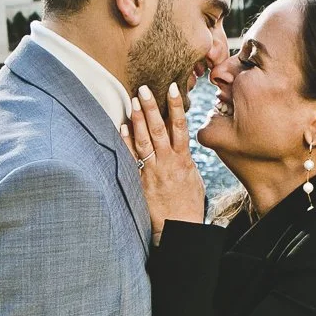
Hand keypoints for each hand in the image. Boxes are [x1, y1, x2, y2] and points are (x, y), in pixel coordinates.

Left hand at [121, 83, 204, 240]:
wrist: (179, 227)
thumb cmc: (189, 204)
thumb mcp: (194, 179)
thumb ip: (185, 159)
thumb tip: (181, 144)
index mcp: (184, 160)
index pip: (180, 127)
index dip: (176, 106)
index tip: (173, 88)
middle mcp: (168, 162)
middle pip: (159, 129)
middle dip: (152, 107)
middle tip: (144, 88)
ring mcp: (153, 171)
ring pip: (145, 141)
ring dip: (138, 120)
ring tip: (133, 101)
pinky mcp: (141, 181)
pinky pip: (132, 159)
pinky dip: (126, 142)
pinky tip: (121, 127)